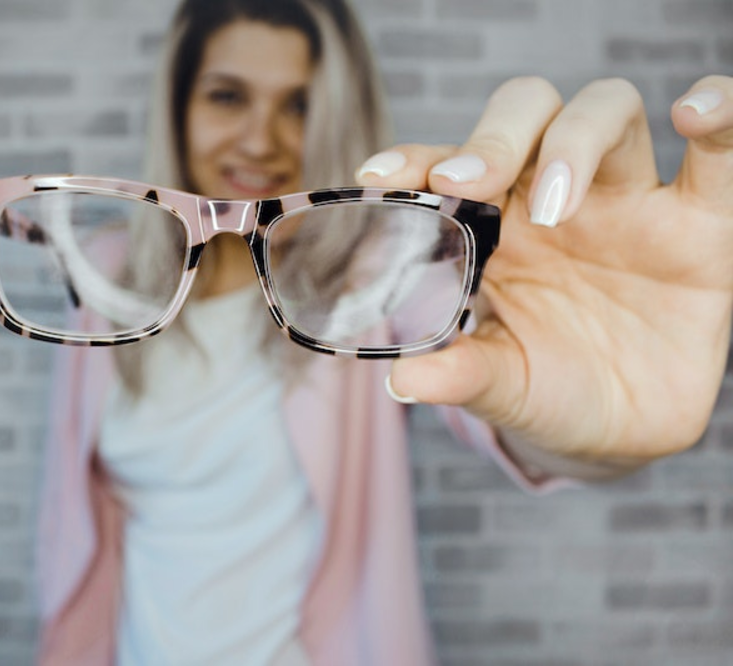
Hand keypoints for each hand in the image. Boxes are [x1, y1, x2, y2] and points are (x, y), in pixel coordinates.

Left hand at [359, 76, 732, 475]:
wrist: (620, 430)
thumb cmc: (545, 390)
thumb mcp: (501, 386)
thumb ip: (460, 374)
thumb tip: (403, 381)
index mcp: (493, 226)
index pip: (450, 165)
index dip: (416, 158)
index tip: (379, 176)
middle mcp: (554, 198)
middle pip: (525, 114)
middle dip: (492, 137)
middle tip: (464, 185)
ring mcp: (627, 202)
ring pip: (605, 110)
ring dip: (574, 139)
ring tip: (556, 206)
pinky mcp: (701, 224)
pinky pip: (722, 153)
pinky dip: (721, 112)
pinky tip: (695, 116)